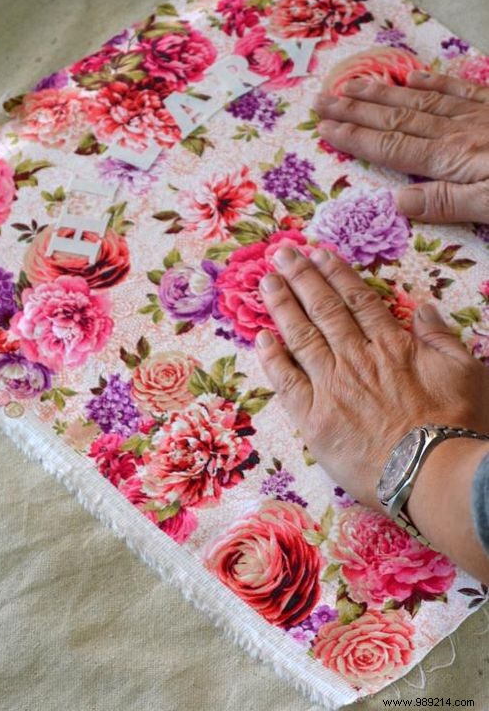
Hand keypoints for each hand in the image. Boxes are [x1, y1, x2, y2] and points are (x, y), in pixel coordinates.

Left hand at [254, 246, 488, 512]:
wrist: (432, 472)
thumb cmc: (455, 425)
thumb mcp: (464, 371)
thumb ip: (440, 336)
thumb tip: (425, 307)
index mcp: (391, 345)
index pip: (357, 300)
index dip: (335, 274)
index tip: (318, 253)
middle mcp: (356, 358)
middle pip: (324, 310)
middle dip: (301, 278)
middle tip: (281, 254)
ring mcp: (331, 386)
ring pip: (301, 337)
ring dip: (283, 306)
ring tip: (267, 282)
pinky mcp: (314, 418)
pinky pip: (287, 381)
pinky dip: (272, 358)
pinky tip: (261, 338)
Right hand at [313, 71, 488, 223]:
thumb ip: (446, 203)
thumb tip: (396, 202)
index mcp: (452, 159)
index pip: (392, 147)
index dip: (355, 138)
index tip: (324, 128)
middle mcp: (457, 131)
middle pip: (396, 119)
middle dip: (354, 110)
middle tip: (321, 100)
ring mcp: (478, 114)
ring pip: (420, 101)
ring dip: (382, 93)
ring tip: (351, 85)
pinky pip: (459, 89)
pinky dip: (432, 82)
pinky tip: (412, 77)